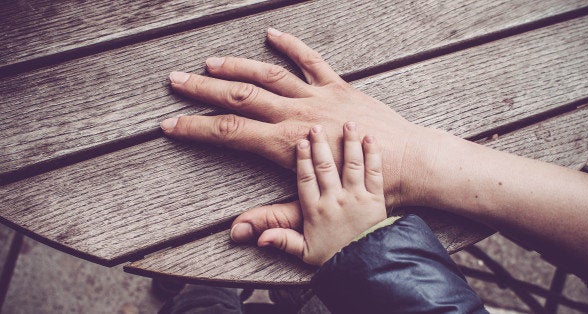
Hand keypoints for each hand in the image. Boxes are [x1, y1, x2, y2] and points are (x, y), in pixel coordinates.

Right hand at [162, 28, 446, 240]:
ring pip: (268, 76)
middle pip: (240, 98)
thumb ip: (275, 219)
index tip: (169, 124)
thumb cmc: (365, 188)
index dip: (195, 129)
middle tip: (175, 81)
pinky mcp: (339, 87)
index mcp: (286, 146)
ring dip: (236, 67)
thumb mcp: (315, 209)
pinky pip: (311, 61)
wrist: (407, 163)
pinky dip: (292, 46)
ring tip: (210, 63)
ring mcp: (318, 97)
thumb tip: (240, 232)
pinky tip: (272, 34)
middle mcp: (297, 116)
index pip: (229, 133)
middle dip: (203, 90)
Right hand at [256, 123, 386, 265]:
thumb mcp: (305, 252)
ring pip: (351, 165)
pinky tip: (370, 137)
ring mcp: (357, 197)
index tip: (299, 141)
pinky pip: (374, 172)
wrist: (368, 263)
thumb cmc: (336, 255)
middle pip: (326, 167)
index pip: (305, 179)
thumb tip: (256, 237)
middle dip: (321, 144)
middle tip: (316, 126)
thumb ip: (281, 239)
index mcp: (315, 210)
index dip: (302, 160)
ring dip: (348, 142)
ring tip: (346, 124)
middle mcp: (335, 200)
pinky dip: (373, 154)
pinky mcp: (376, 198)